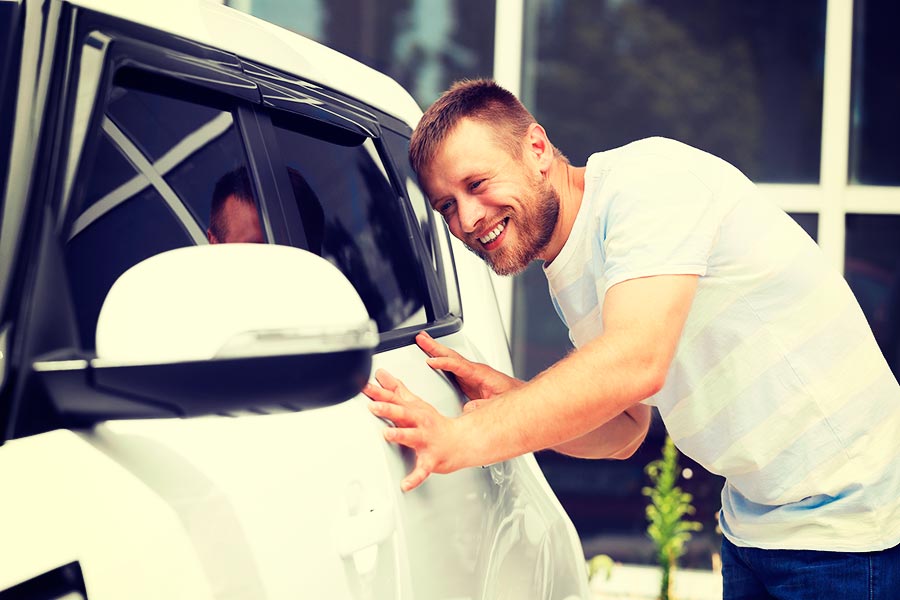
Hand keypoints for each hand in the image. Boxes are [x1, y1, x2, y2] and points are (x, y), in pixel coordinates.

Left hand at [363, 369, 465, 491]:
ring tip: (388, 435)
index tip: (364, 387)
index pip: (393, 399)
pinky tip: (405, 484)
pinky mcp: (430, 460)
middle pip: (403, 414)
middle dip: (388, 409)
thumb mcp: (415, 403)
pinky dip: (415, 478)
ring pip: (413, 437)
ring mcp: (426, 441)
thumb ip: (396, 389)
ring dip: (401, 436)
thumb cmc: (435, 425)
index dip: (378, 393)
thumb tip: (381, 375)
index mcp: (413, 411)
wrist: (461, 442)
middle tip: (374, 406)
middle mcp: (419, 423)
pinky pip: (422, 470)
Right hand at [416, 331, 522, 404]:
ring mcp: (471, 374)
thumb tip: (467, 409)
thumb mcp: (499, 404)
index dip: (444, 363)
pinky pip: (451, 367)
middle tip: (421, 337)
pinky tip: (433, 359)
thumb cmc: (512, 398)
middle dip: (435, 346)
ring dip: (436, 349)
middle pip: (452, 355)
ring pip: (450, 358)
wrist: (520, 397)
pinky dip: (440, 360)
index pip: (459, 365)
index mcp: (481, 374)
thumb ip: (483, 406)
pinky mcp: (469, 379)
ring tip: (423, 341)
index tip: (430, 361)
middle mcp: (475, 371)